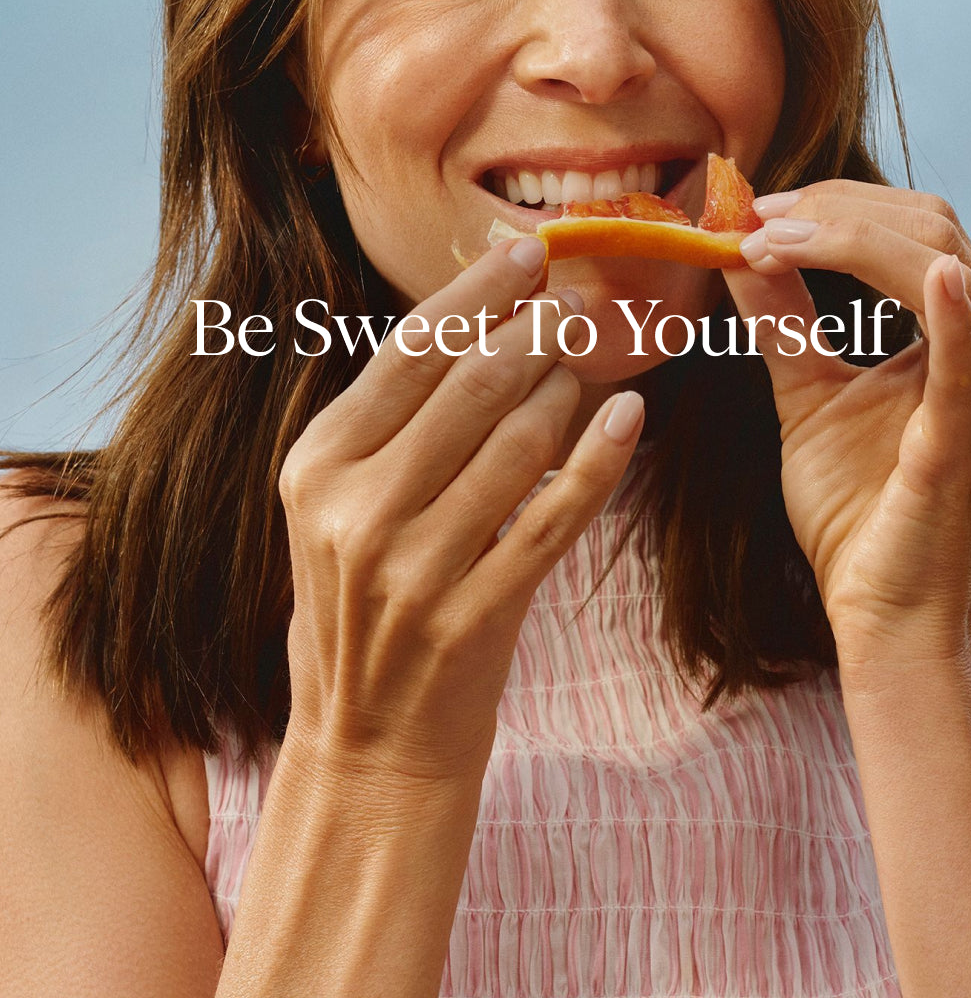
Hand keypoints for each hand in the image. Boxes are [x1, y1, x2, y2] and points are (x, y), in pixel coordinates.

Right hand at [278, 237, 643, 784]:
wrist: (369, 744)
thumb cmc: (362, 608)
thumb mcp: (338, 508)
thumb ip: (390, 424)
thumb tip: (480, 320)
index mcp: (316, 468)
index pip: (408, 352)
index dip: (477, 293)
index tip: (527, 252)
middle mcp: (356, 513)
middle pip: (470, 383)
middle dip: (538, 325)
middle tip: (580, 296)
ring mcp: (415, 571)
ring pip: (520, 441)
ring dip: (569, 388)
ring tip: (591, 360)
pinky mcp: (477, 616)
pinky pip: (555, 516)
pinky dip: (599, 460)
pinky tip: (627, 417)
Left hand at [724, 181, 970, 665]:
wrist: (879, 610)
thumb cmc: (856, 508)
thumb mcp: (808, 394)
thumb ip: (783, 321)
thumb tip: (738, 249)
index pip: (918, 230)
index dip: (838, 205)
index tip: (756, 209)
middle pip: (934, 229)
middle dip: (837, 210)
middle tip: (754, 218)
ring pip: (945, 267)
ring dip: (851, 240)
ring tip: (769, 240)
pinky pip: (970, 364)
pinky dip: (952, 312)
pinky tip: (932, 274)